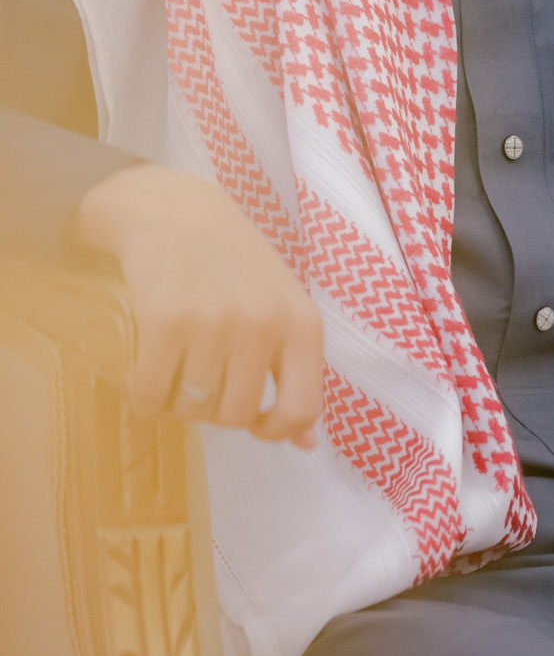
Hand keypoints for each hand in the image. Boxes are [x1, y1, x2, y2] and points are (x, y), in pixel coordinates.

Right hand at [73, 163, 323, 447]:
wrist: (174, 210)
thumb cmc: (234, 264)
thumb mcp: (281, 307)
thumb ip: (296, 372)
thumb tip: (307, 444)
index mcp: (302, 323)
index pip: (301, 407)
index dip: (274, 429)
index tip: (254, 422)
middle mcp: (263, 324)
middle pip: (235, 415)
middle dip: (215, 409)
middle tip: (203, 379)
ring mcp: (214, 323)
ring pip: (192, 408)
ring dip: (177, 402)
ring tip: (175, 371)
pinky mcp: (165, 322)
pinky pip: (150, 395)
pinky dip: (143, 398)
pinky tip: (146, 375)